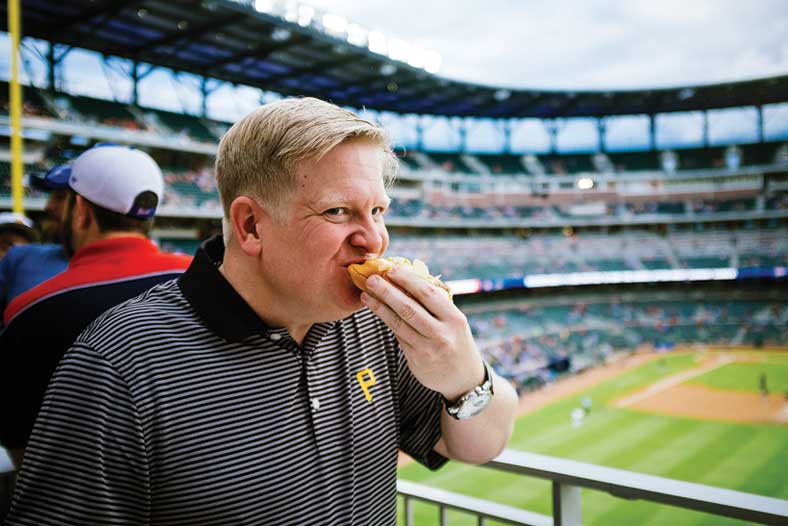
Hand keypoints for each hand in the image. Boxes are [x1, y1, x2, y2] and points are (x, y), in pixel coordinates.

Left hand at [360, 266, 484, 399]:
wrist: (463, 378)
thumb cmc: (456, 340)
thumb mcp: (454, 321)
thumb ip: (435, 304)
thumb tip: (407, 279)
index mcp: (454, 318)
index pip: (428, 294)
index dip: (408, 280)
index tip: (392, 269)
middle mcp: (442, 333)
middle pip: (409, 309)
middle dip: (388, 292)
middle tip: (371, 279)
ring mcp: (428, 348)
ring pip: (399, 323)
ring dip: (380, 307)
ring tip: (366, 295)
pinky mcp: (416, 360)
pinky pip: (399, 336)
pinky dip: (387, 321)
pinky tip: (376, 310)